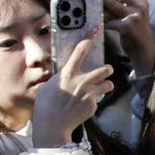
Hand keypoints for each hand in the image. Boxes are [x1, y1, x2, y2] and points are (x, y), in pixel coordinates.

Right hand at [32, 25, 114, 144]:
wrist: (52, 125)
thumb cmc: (45, 105)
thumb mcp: (48, 86)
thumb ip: (59, 78)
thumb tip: (63, 75)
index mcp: (67, 73)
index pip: (80, 51)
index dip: (89, 38)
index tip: (96, 29)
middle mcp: (81, 82)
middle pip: (105, 69)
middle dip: (108, 69)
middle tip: (106, 71)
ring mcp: (89, 94)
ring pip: (108, 85)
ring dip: (105, 85)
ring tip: (99, 89)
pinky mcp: (93, 106)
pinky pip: (98, 101)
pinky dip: (93, 102)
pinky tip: (82, 107)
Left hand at [92, 0, 154, 74]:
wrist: (144, 51)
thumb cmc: (136, 32)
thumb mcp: (136, 14)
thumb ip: (127, 3)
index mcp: (141, 0)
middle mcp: (139, 5)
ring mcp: (134, 16)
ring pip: (112, 2)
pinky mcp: (127, 27)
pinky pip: (109, 20)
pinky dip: (99, 18)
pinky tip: (91, 15)